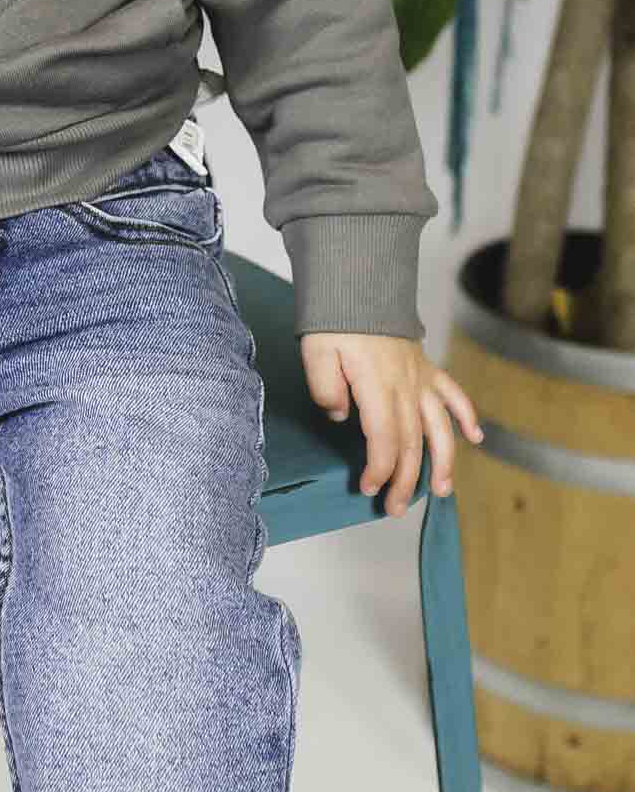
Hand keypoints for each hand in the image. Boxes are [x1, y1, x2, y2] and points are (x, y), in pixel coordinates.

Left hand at [300, 330, 484, 515]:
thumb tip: (339, 415)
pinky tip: (476, 437)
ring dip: (443, 462)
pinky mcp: (426, 367)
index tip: (367, 487)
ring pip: (439, 427)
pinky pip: (453, 394)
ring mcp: (420, 377)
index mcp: (378, 387)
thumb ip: (325, 388)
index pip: (385, 441)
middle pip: (412, 443)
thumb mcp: (316, 351)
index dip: (379, 470)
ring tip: (443, 490)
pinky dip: (467, 416)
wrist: (360, 284)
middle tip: (396, 508)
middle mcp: (406, 387)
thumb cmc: (335, 319)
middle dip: (406, 481)